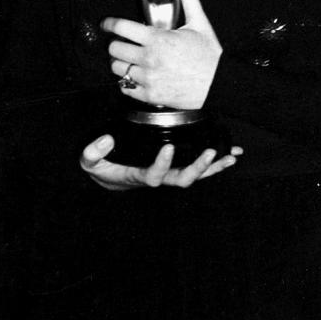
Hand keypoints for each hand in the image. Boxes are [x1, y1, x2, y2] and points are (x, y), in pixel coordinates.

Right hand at [79, 135, 242, 191]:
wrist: (109, 175)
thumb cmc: (101, 166)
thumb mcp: (89, 161)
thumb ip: (93, 153)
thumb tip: (106, 140)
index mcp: (139, 176)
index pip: (154, 175)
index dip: (161, 164)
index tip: (167, 148)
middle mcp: (159, 178)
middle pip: (182, 179)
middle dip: (198, 168)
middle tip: (210, 153)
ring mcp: (170, 174)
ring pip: (195, 175)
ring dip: (214, 167)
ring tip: (230, 156)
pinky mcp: (176, 167)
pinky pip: (199, 168)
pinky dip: (216, 163)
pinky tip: (231, 154)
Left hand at [103, 0, 220, 109]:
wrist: (219, 85)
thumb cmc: (210, 55)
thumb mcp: (199, 22)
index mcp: (157, 38)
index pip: (121, 28)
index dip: (109, 24)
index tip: (106, 25)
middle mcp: (149, 58)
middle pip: (114, 49)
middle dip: (116, 45)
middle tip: (120, 44)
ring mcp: (148, 78)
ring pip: (117, 69)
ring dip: (120, 64)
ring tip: (128, 61)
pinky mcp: (150, 95)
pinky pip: (125, 88)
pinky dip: (126, 82)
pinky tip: (134, 77)